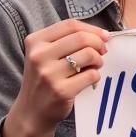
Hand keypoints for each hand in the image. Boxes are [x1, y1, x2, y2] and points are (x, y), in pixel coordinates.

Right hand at [5, 19, 108, 136]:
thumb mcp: (45, 55)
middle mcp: (39, 55)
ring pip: (89, 55)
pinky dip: (96, 76)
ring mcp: (49, 74)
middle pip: (82, 38)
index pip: (70, 24)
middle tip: (102, 53)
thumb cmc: (45, 80)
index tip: (104, 37)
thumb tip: (102, 36)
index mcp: (35, 41)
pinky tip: (89, 80)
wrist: (32, 112)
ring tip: (95, 66)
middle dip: (98, 44)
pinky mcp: (62, 90)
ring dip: (98, 60)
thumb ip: (67, 42)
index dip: (92, 29)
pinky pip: (91, 75)